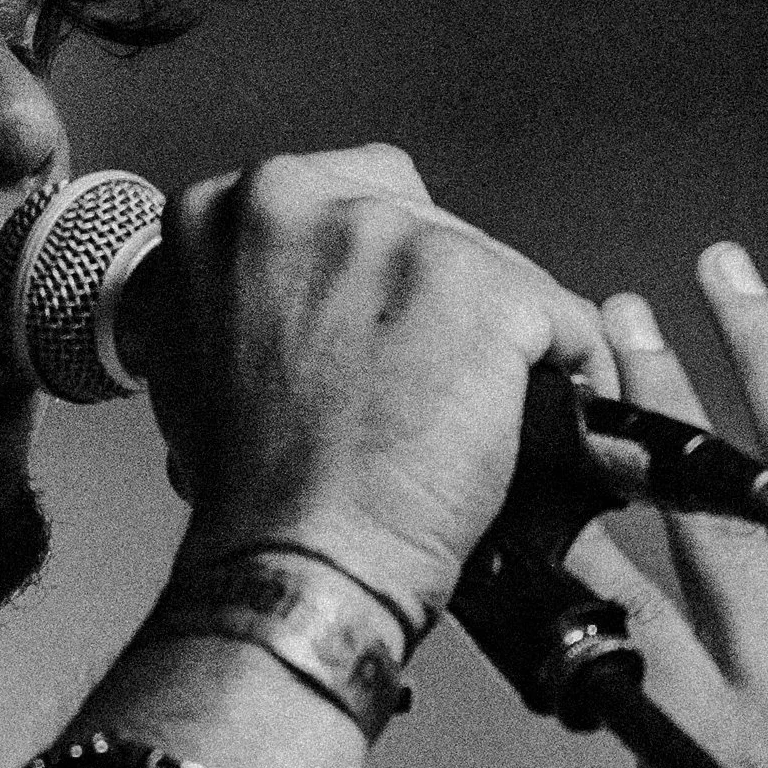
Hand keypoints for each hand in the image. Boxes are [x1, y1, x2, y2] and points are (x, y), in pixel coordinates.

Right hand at [146, 147, 619, 623]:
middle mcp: (304, 203)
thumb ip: (249, 296)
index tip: (386, 329)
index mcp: (226, 212)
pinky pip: (562, 319)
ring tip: (476, 414)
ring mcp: (396, 240)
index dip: (378, 278)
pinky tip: (535, 423)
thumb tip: (299, 291)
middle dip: (442, 300)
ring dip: (499, 339)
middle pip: (425, 224)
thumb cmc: (252, 495)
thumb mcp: (201, 361)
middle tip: (429, 381)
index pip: (346, 201)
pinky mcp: (482, 289)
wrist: (296, 565)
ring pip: (495, 269)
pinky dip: (566, 372)